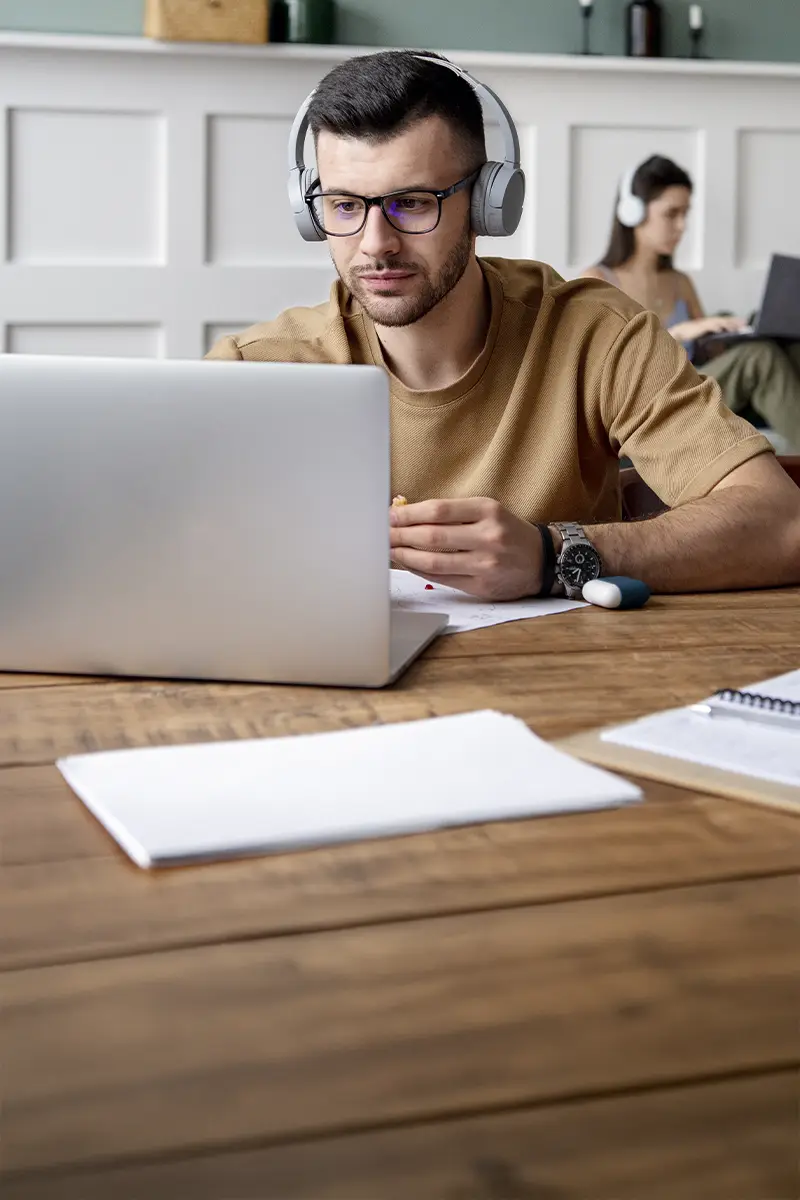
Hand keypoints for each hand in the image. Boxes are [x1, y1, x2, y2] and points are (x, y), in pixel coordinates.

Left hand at [389, 497, 543, 599]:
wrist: (542, 560)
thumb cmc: (507, 531)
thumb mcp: (487, 511)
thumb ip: (452, 513)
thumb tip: (406, 514)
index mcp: (488, 511)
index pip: (438, 511)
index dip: (408, 514)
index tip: (389, 516)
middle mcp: (488, 536)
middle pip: (433, 536)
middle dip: (401, 535)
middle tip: (382, 534)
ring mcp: (485, 564)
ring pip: (435, 561)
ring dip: (406, 556)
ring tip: (390, 551)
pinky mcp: (482, 586)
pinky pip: (442, 579)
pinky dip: (420, 571)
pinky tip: (408, 564)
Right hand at [669, 315, 747, 341]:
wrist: (680, 331)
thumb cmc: (693, 333)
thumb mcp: (706, 333)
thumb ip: (714, 333)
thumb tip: (722, 334)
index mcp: (713, 322)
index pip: (726, 321)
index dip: (735, 321)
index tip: (744, 323)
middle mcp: (711, 321)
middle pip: (725, 320)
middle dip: (735, 322)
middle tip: (744, 324)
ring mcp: (706, 323)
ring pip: (719, 322)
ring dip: (727, 324)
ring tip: (735, 328)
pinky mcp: (700, 327)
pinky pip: (709, 326)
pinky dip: (714, 327)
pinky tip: (720, 330)